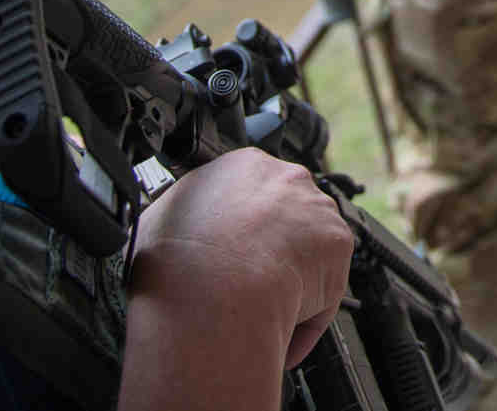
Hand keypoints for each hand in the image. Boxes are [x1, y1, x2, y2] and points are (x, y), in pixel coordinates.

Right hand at [118, 148, 353, 410]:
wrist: (214, 290)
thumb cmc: (179, 258)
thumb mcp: (158, 217)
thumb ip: (180, 213)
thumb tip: (173, 224)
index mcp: (243, 165)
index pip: (253, 189)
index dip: (244, 224)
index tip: (236, 247)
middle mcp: (287, 178)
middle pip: (288, 213)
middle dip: (274, 245)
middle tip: (250, 281)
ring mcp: (317, 209)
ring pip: (309, 249)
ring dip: (293, 279)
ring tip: (264, 312)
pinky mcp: (338, 245)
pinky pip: (324, 289)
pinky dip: (306, 315)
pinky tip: (280, 331)